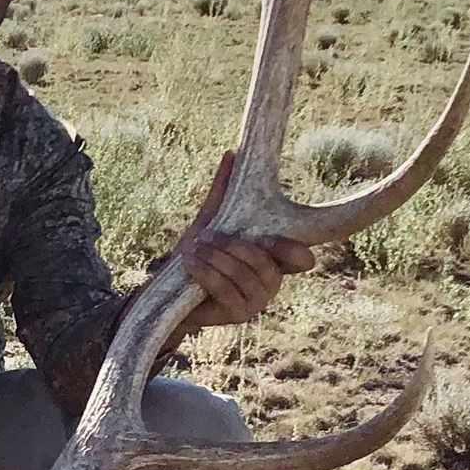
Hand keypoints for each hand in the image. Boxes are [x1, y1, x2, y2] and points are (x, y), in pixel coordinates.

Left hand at [173, 150, 314, 336]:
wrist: (169, 291)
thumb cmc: (196, 255)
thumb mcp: (210, 221)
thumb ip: (223, 192)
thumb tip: (233, 153)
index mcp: (272, 259)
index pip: (300, 259)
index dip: (294, 251)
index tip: (274, 240)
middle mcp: (271, 283)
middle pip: (267, 265)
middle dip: (236, 249)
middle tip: (207, 237)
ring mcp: (257, 302)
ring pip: (246, 277)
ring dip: (217, 260)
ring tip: (195, 248)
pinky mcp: (238, 315)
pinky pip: (227, 291)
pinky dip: (208, 273)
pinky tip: (191, 262)